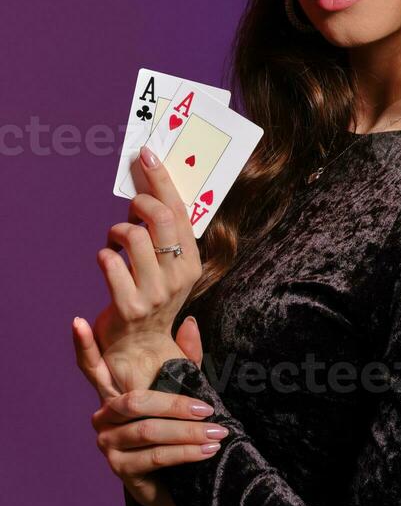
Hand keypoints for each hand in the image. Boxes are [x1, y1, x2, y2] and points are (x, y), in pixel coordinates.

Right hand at [73, 314, 226, 505]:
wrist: (178, 481)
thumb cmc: (177, 429)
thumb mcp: (184, 390)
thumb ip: (186, 359)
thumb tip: (190, 324)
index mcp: (113, 393)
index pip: (92, 367)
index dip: (83, 345)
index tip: (78, 321)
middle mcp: (103, 417)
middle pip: (136, 403)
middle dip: (176, 406)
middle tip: (208, 409)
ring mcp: (108, 444)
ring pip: (149, 431)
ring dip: (188, 433)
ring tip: (217, 432)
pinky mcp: (120, 468)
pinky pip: (155, 456)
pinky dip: (185, 452)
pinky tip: (207, 450)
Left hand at [93, 146, 203, 389]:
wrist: (142, 349)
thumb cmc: (153, 299)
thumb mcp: (171, 267)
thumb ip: (167, 234)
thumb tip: (151, 190)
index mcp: (192, 262)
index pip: (180, 211)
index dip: (162, 180)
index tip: (147, 156)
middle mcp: (177, 276)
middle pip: (159, 217)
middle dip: (138, 200)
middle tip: (130, 204)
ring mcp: (154, 291)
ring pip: (132, 235)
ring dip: (117, 230)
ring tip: (116, 240)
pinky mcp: (129, 305)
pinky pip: (110, 261)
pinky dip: (103, 254)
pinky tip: (108, 260)